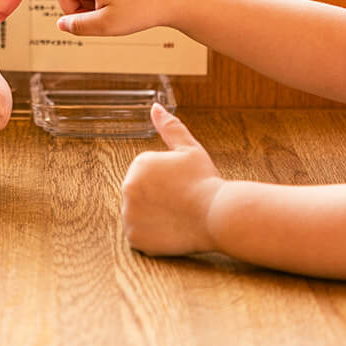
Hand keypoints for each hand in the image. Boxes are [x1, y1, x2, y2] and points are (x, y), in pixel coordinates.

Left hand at [119, 103, 223, 255]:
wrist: (217, 215)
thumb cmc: (205, 181)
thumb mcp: (190, 149)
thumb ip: (170, 127)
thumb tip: (155, 107)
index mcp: (138, 164)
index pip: (147, 174)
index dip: (168, 181)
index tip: (182, 186)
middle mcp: (128, 188)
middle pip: (141, 194)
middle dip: (158, 198)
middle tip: (181, 202)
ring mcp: (130, 214)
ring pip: (139, 214)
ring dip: (154, 216)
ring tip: (177, 215)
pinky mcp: (135, 237)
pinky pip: (140, 235)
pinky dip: (153, 235)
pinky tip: (171, 230)